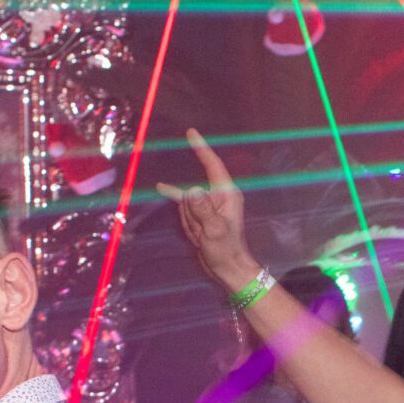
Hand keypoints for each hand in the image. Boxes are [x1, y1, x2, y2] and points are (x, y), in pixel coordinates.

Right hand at [156, 130, 260, 291]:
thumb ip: (203, 210)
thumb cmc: (227, 250)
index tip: (191, 132)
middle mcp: (218, 196)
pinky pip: (184, 212)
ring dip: (189, 221)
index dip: (201, 148)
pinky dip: (186, 222)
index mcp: (227, 194)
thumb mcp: (214, 230)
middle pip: (191, 192)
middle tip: (202, 232)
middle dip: (191, 213)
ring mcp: (208, 206)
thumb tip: (191, 190)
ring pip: (185, 203)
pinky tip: (175, 207)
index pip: (212, 165)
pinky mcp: (200, 215)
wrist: (228, 270)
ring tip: (202, 237)